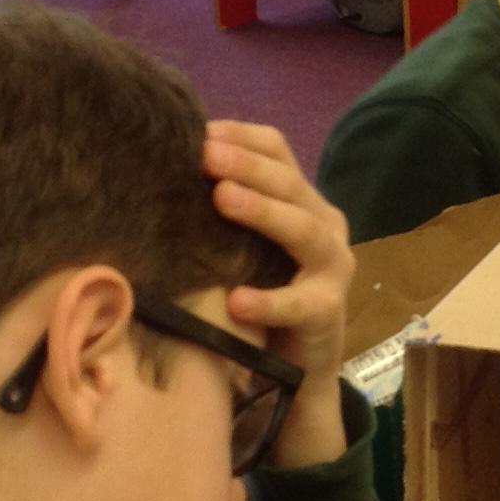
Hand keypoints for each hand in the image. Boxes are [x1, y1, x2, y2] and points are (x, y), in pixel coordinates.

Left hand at [204, 120, 353, 464]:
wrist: (297, 369)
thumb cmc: (263, 294)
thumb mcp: (245, 245)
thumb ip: (225, 208)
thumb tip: (167, 166)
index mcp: (304, 200)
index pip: (279, 150)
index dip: (242, 136)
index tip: (199, 130)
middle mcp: (325, 226)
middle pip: (291, 184)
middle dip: (247, 166)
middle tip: (206, 155)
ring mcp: (332, 269)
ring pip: (304, 231)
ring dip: (263, 212)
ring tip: (222, 199)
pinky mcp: (327, 313)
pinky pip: (299, 304)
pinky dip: (269, 300)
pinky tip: (236, 299)